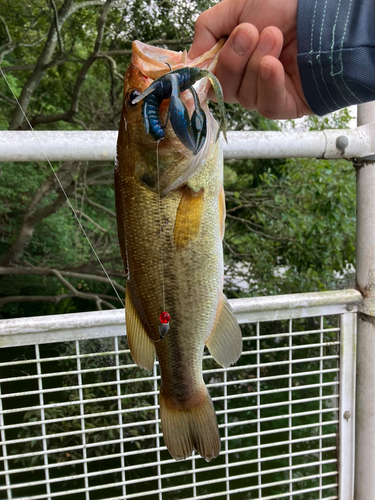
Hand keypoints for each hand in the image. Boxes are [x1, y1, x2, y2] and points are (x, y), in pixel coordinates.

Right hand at [188, 0, 312, 118]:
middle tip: (250, 31)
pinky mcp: (284, 106)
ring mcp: (264, 95)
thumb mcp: (236, 6)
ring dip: (256, 62)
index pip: (207, 79)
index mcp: (231, 61)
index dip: (205, 69)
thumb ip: (207, 29)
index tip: (212, 49)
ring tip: (275, 36)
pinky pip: (266, 104)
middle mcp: (245, 81)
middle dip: (233, 59)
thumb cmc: (285, 6)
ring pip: (244, 95)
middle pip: (221, 89)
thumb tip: (191, 58)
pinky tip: (274, 65)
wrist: (322, 13)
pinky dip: (268, 82)